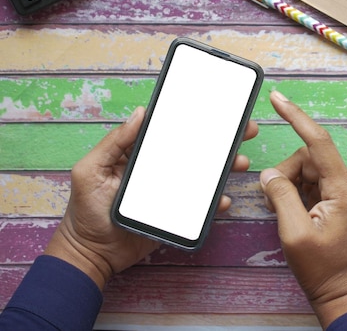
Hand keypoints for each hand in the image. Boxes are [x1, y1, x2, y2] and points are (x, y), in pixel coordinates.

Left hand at [45, 107, 258, 289]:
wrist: (92, 254)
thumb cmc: (85, 211)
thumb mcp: (91, 170)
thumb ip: (113, 142)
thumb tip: (139, 113)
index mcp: (142, 154)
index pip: (172, 131)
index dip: (195, 120)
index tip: (218, 109)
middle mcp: (161, 169)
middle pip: (196, 150)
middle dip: (222, 139)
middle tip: (244, 130)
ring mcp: (172, 191)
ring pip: (205, 175)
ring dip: (226, 167)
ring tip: (240, 162)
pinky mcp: (178, 213)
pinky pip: (203, 206)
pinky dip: (217, 202)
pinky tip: (224, 199)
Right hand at [260, 91, 346, 328]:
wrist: (341, 291)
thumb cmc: (321, 268)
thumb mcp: (293, 232)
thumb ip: (280, 195)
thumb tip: (269, 173)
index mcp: (345, 190)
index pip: (318, 143)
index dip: (296, 118)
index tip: (278, 99)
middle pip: (308, 159)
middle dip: (286, 175)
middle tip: (274, 202)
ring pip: (308, 170)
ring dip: (290, 186)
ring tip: (285, 212)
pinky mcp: (342, 198)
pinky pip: (314, 182)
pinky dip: (298, 192)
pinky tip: (294, 212)